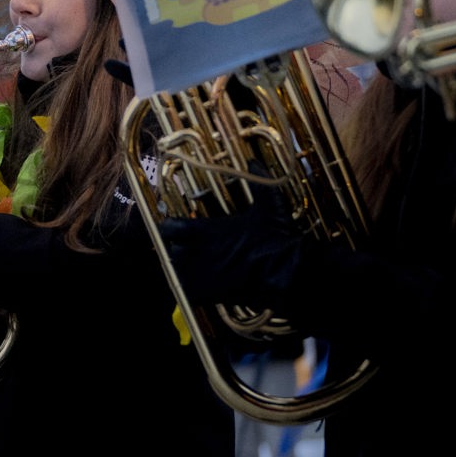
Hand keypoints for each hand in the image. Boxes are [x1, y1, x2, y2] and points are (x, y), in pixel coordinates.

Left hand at [161, 189, 311, 310]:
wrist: (286, 273)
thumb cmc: (275, 239)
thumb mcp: (269, 205)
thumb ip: (259, 182)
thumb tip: (254, 160)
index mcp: (208, 230)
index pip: (170, 228)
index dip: (169, 228)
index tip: (173, 227)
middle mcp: (199, 253)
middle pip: (170, 251)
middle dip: (174, 249)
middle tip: (183, 247)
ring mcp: (203, 276)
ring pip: (176, 273)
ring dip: (179, 269)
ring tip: (189, 266)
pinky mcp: (210, 295)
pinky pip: (187, 294)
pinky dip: (188, 290)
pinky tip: (198, 286)